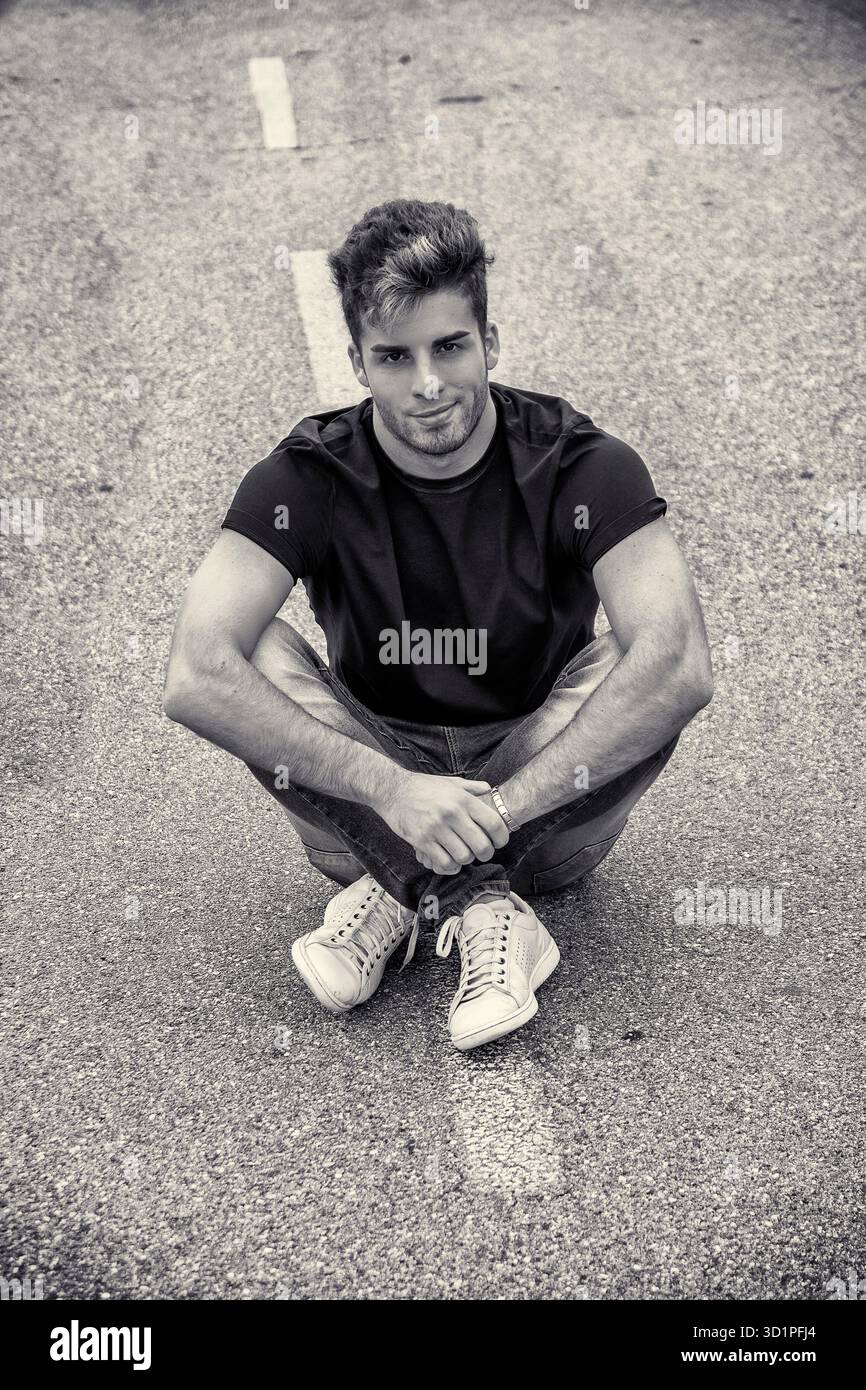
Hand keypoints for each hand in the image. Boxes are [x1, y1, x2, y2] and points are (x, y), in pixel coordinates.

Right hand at [371, 773, 509, 874]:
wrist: (392, 790)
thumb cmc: (423, 786)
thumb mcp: (451, 782)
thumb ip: (472, 787)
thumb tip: (489, 790)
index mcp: (463, 799)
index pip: (494, 824)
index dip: (502, 838)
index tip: (499, 842)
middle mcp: (452, 814)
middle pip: (482, 846)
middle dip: (486, 854)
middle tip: (482, 853)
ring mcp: (436, 828)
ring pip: (464, 857)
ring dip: (466, 860)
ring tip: (463, 854)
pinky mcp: (421, 841)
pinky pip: (444, 863)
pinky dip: (450, 866)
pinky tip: (449, 859)